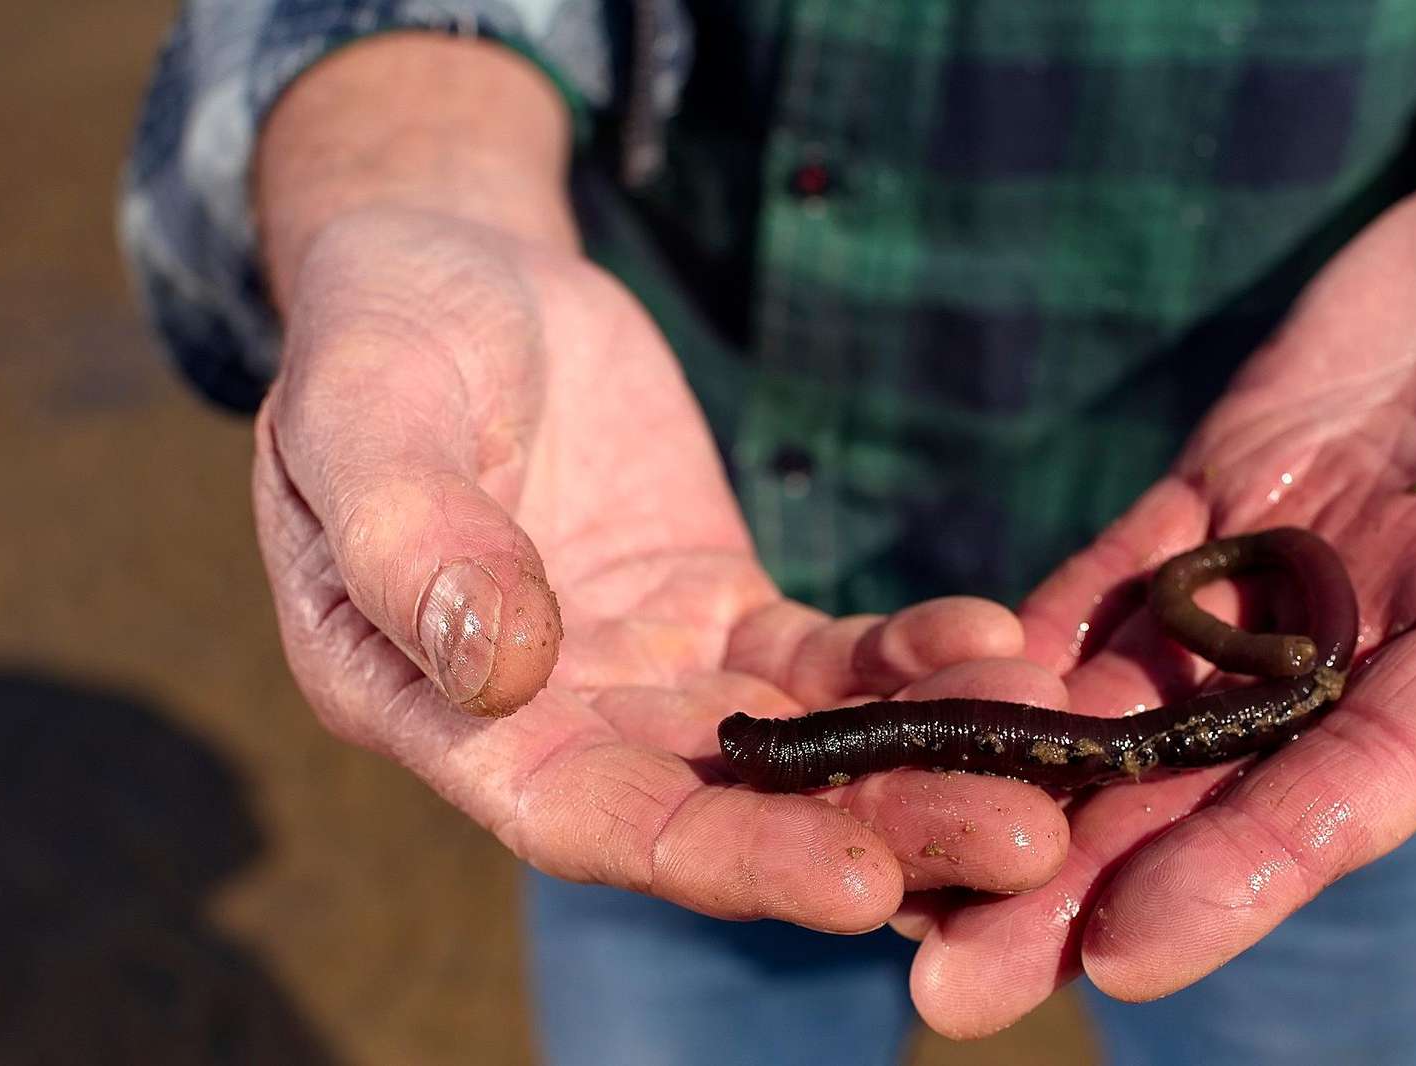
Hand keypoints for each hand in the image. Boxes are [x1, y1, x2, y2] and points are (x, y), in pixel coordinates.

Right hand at [254, 206, 1069, 931]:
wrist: (455, 273)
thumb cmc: (375, 338)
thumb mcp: (363, 413)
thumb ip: (411, 536)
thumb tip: (497, 668)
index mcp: (437, 712)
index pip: (587, 819)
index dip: (724, 858)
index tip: (857, 881)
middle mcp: (556, 723)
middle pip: (723, 810)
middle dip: (874, 830)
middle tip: (1021, 840)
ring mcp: (651, 673)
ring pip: (798, 748)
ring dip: (924, 758)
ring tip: (1052, 747)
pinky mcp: (723, 612)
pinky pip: (829, 658)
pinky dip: (913, 661)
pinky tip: (999, 644)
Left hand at [902, 172, 1415, 1031]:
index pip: (1362, 780)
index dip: (1251, 867)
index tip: (1127, 955)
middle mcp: (1376, 636)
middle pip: (1211, 787)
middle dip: (1080, 885)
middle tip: (936, 988)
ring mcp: (1288, 571)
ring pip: (1133, 706)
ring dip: (1011, 788)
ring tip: (875, 875)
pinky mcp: (1225, 495)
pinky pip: (1109, 581)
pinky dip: (1017, 642)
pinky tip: (905, 701)